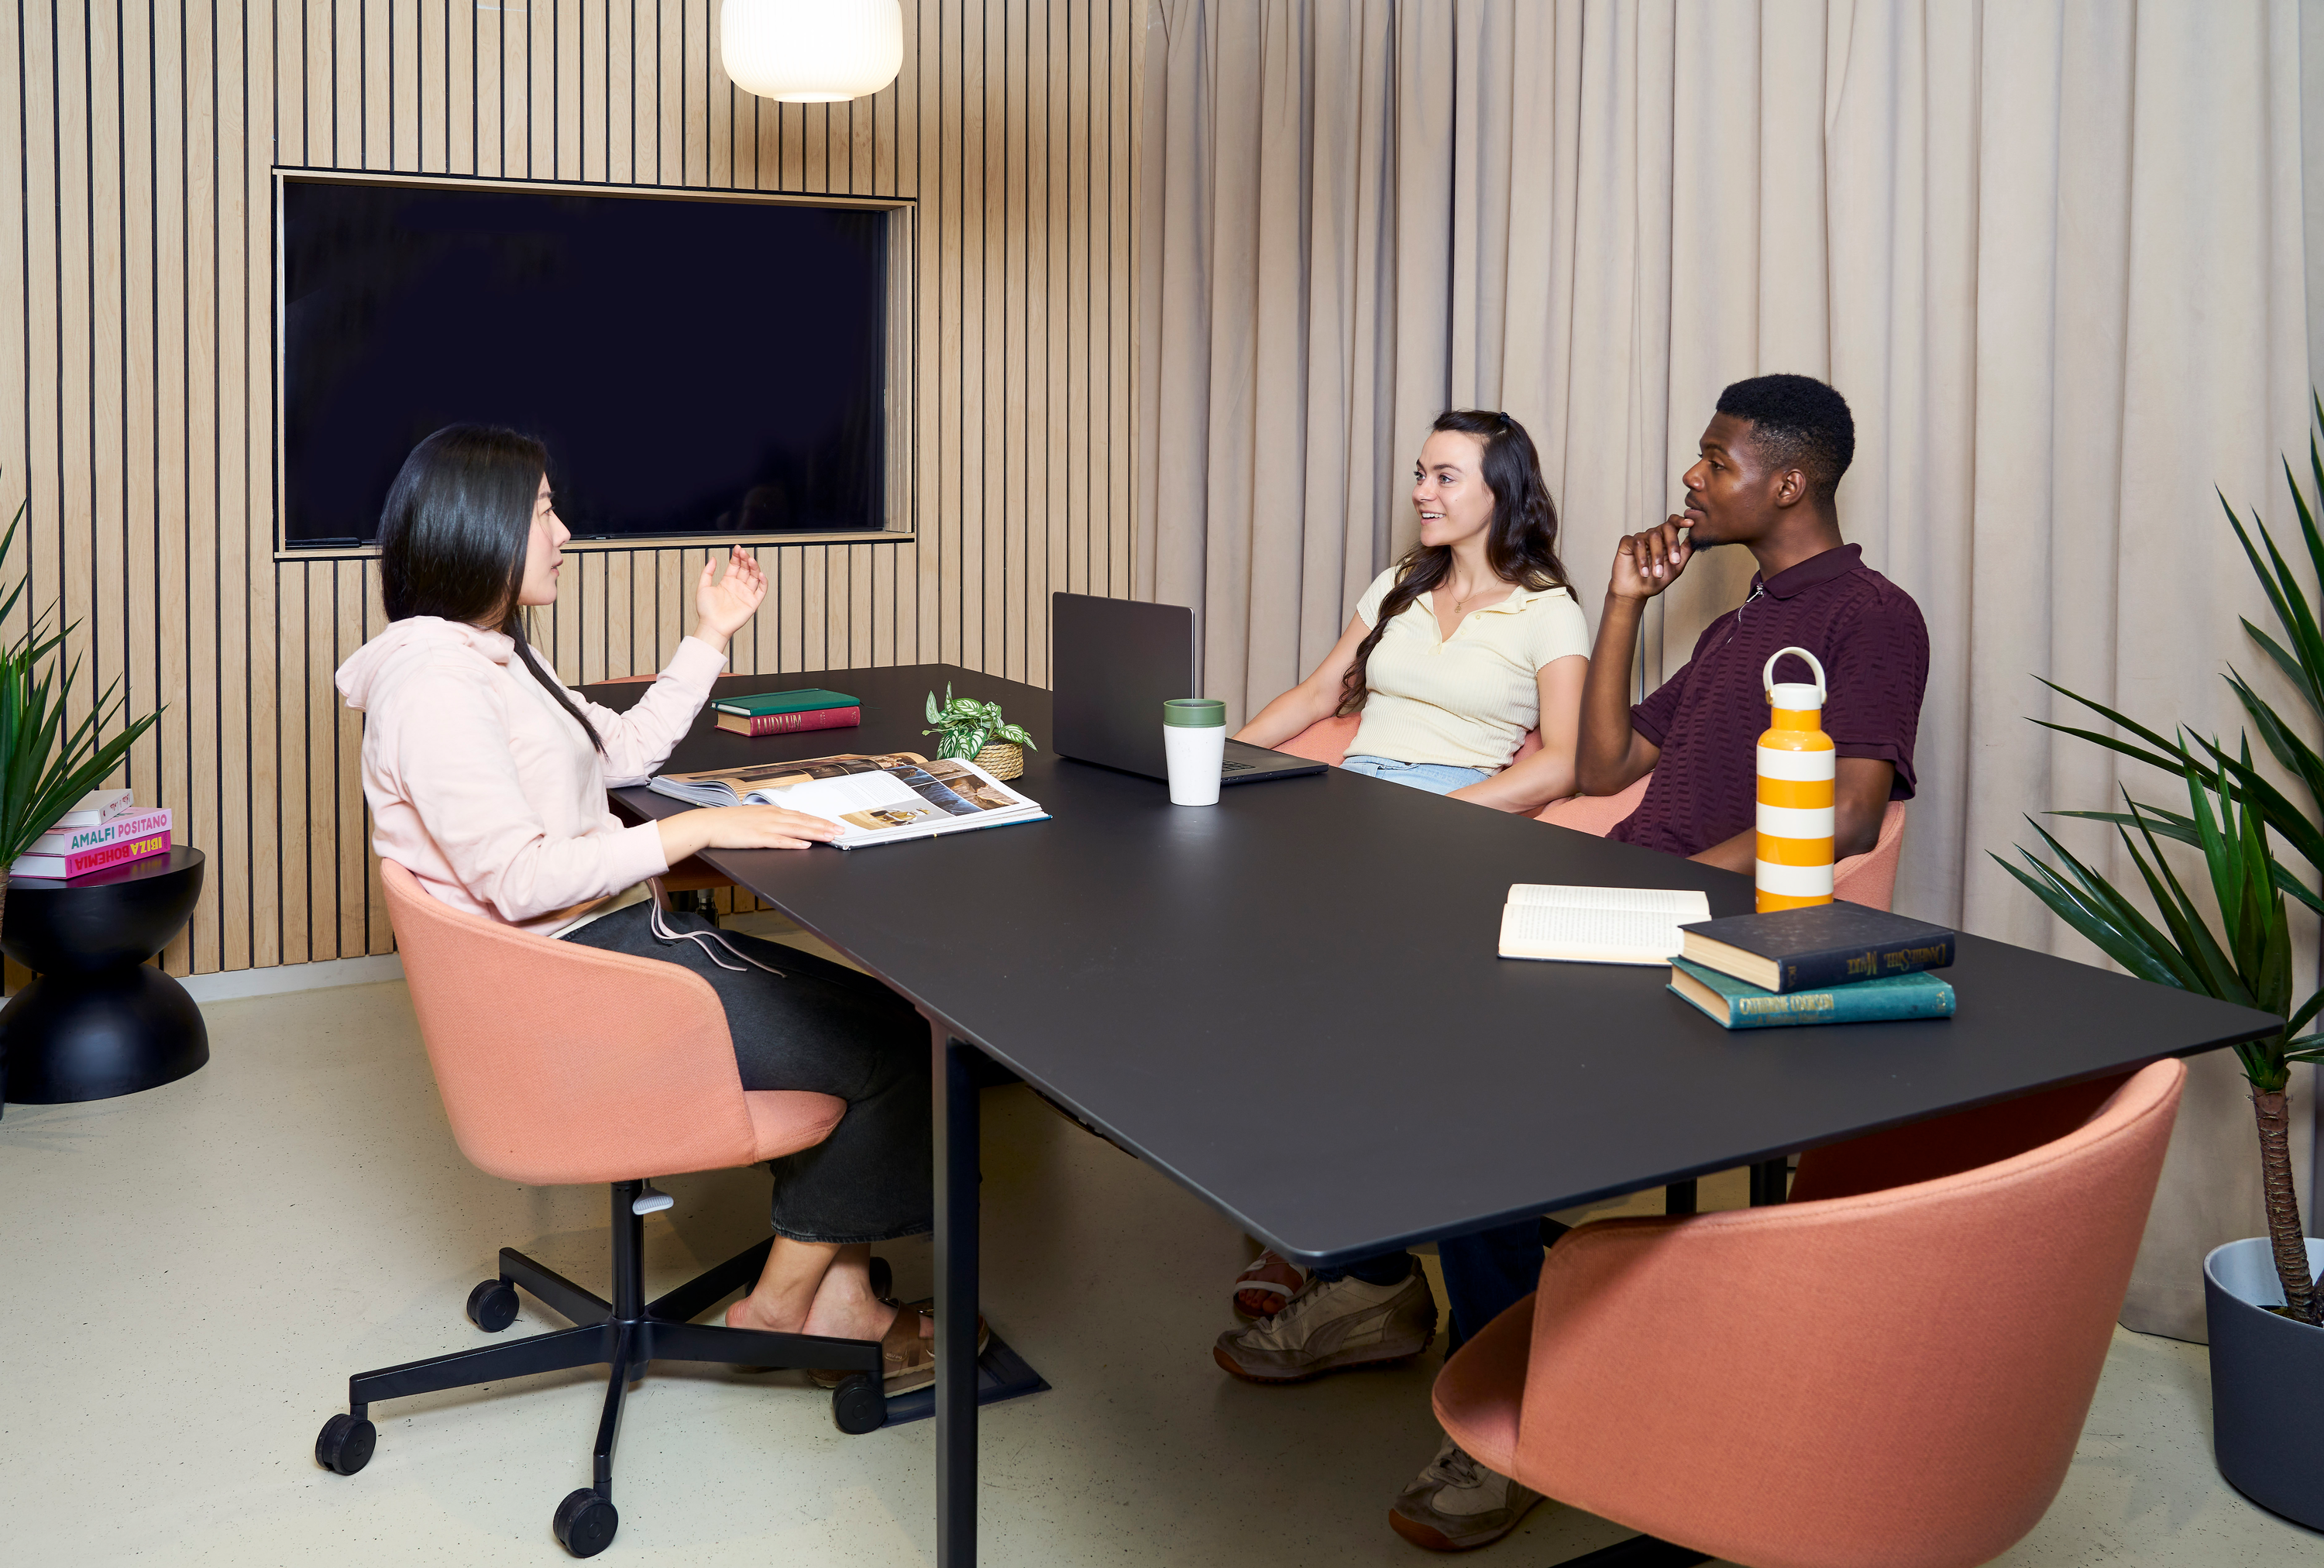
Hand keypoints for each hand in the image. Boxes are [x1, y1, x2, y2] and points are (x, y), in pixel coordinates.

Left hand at [692, 547, 768, 648]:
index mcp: (727, 582)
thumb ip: (707, 572)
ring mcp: (745, 594)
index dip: (737, 556)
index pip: (735, 565)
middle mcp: (737, 587)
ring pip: (754, 577)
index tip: (737, 548)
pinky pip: (761, 591)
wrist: (712, 625)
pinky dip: (763, 582)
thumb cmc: (706, 611)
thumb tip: (713, 558)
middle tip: (743, 552)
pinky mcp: (752, 603)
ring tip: (750, 560)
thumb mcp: (703, 587)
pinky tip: (760, 574)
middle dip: (745, 559)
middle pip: (745, 569)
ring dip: (754, 567)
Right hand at [701, 804, 842, 849]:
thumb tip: (785, 823)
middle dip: (824, 826)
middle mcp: (772, 816)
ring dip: (815, 833)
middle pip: (803, 821)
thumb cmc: (729, 822)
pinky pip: (779, 841)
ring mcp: (765, 827)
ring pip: (796, 830)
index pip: (801, 815)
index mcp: (771, 811)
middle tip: (840, 831)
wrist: (709, 824)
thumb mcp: (753, 815)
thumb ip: (770, 819)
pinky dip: (793, 843)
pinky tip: (804, 845)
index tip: (833, 824)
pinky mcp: (757, 838)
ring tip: (830, 837)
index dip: (819, 820)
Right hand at [1608, 517, 1693, 602]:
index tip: (1691, 523)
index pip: (1673, 523)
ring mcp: (1640, 538)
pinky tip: (1644, 572)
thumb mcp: (1676, 568)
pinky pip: (1637, 543)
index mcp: (1665, 539)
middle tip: (1674, 562)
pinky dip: (1642, 559)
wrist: (1635, 593)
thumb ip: (1685, 552)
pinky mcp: (1627, 542)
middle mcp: (1653, 536)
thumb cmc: (1654, 581)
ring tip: (1657, 574)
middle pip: (1665, 527)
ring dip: (1656, 557)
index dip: (1682, 520)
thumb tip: (1696, 538)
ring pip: (1652, 537)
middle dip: (1672, 544)